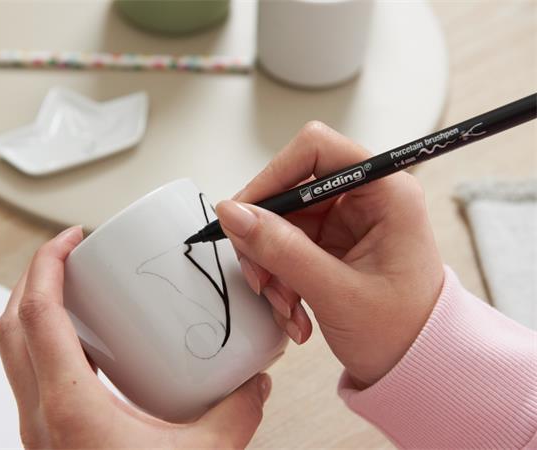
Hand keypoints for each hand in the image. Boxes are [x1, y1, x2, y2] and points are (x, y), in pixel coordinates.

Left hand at [0, 226, 270, 448]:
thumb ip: (237, 411)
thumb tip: (255, 381)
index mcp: (69, 409)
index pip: (38, 316)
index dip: (48, 265)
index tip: (70, 238)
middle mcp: (41, 416)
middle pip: (12, 325)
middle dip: (36, 277)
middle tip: (70, 254)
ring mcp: (38, 429)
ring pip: (13, 350)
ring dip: (34, 309)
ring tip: (73, 289)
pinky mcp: (48, 439)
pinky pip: (30, 374)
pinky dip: (47, 342)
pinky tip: (88, 347)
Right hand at [216, 122, 443, 387]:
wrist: (416, 365)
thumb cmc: (403, 331)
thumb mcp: (337, 292)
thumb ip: (282, 250)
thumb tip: (233, 213)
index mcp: (385, 193)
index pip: (316, 150)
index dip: (274, 176)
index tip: (245, 214)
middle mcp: (363, 199)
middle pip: (289, 192)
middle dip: (266, 239)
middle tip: (261, 280)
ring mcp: (344, 222)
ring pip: (280, 224)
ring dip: (271, 268)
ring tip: (286, 308)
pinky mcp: (330, 244)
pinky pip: (285, 248)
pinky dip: (279, 280)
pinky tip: (294, 312)